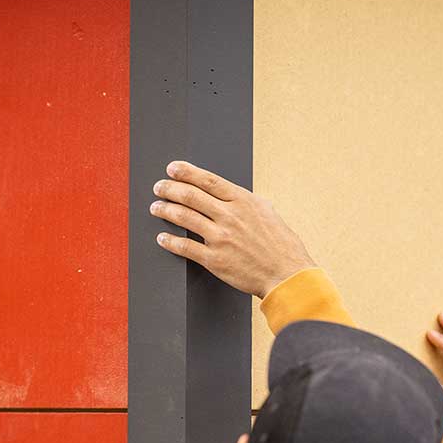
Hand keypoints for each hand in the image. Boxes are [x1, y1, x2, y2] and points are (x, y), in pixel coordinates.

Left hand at [150, 161, 315, 296]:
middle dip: (169, 189)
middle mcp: (229, 216)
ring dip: (165, 210)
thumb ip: (247, 201)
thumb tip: (233, 194)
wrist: (286, 274)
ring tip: (156, 208)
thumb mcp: (268, 212)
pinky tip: (162, 238)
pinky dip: (170, 241)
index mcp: (243, 201)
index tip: (172, 168)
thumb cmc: (281, 245)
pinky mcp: (214, 260)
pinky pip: (185, 247)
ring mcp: (220, 238)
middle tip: (159, 187)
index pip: (207, 180)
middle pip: (190, 195)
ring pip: (183, 217)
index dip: (186, 172)